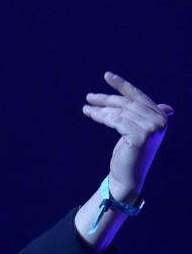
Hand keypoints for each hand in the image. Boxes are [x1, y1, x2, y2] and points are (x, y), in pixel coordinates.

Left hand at [82, 72, 172, 201]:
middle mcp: (160, 121)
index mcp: (162, 117)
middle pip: (128, 103)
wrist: (128, 177)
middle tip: (89, 97)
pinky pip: (116, 120)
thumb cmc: (132, 154)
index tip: (107, 75)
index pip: (139, 97)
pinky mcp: (140, 136)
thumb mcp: (141, 131)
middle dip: (107, 98)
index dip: (122, 85)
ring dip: (100, 109)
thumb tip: (168, 107)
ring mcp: (151, 128)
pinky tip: (91, 114)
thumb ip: (150, 117)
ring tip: (86, 108)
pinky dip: (102, 116)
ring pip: (120, 112)